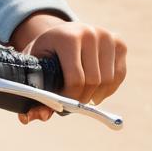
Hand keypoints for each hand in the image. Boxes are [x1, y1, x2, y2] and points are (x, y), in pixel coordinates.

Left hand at [9, 12, 126, 123]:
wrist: (60, 32)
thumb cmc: (45, 52)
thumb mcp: (35, 66)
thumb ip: (34, 91)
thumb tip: (31, 118)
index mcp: (67, 36)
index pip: (76, 78)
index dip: (69, 97)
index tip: (61, 104)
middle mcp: (89, 32)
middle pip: (94, 81)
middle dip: (82, 98)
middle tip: (72, 103)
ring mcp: (107, 36)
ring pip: (108, 81)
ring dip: (96, 95)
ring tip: (82, 96)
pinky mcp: (119, 43)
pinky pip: (119, 75)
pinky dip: (109, 89)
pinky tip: (96, 90)